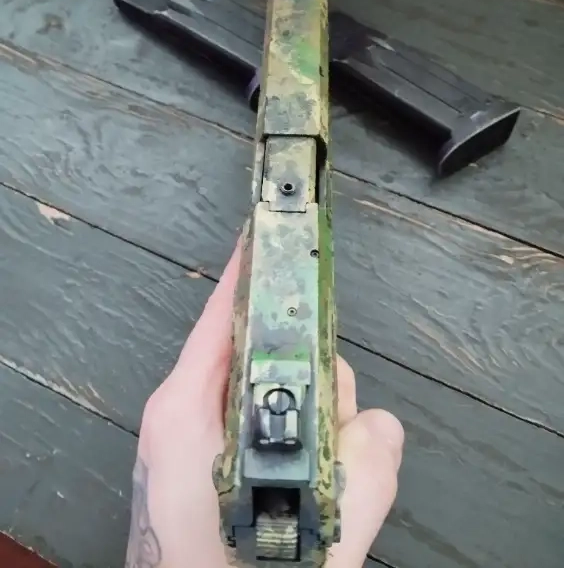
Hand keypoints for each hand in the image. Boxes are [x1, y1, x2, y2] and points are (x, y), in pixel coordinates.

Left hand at [124, 240, 403, 567]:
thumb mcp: (300, 540)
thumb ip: (358, 476)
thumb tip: (378, 427)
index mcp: (186, 413)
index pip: (223, 311)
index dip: (253, 264)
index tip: (274, 220)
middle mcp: (191, 412)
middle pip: (275, 348)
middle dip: (323, 384)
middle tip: (338, 437)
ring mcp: (205, 434)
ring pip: (288, 389)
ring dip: (329, 426)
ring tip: (328, 490)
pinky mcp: (218, 457)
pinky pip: (288, 424)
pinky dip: (319, 448)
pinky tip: (327, 498)